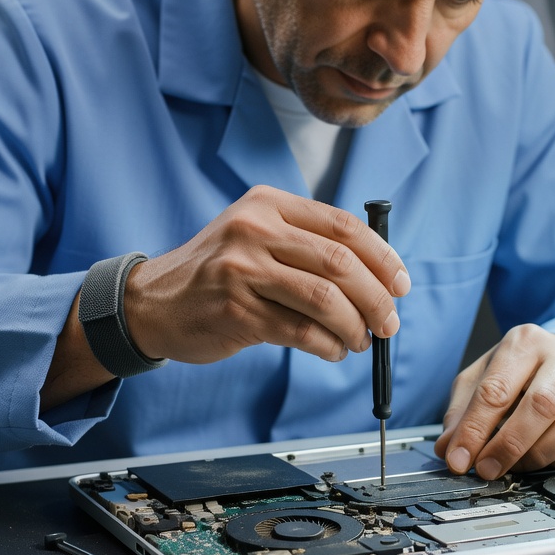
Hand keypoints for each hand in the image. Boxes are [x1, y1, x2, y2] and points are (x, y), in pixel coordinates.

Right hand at [122, 186, 409, 363]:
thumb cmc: (218, 274)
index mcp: (268, 205)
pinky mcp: (235, 310)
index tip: (402, 285)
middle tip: (389, 323)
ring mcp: (242, 269)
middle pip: (341, 263)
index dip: (383, 258)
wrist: (152, 303)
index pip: (344, 226)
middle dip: (377, 298)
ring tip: (361, 341)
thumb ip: (308, 246)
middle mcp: (255, 229)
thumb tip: (380, 278)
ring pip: (325, 299)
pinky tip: (332, 350)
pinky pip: (300, 331)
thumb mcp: (256, 238)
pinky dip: (327, 346)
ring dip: (355, 327)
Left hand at [434, 325, 554, 479]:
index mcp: (524, 341)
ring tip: (515, 464)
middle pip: (539, 406)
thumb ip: (462, 411)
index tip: (459, 459)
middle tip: (487, 469)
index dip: (474, 430)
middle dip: (508, 446)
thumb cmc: (520, 371)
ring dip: (537, 455)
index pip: (496, 390)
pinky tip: (542, 458)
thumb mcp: (482, 377)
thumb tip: (447, 448)